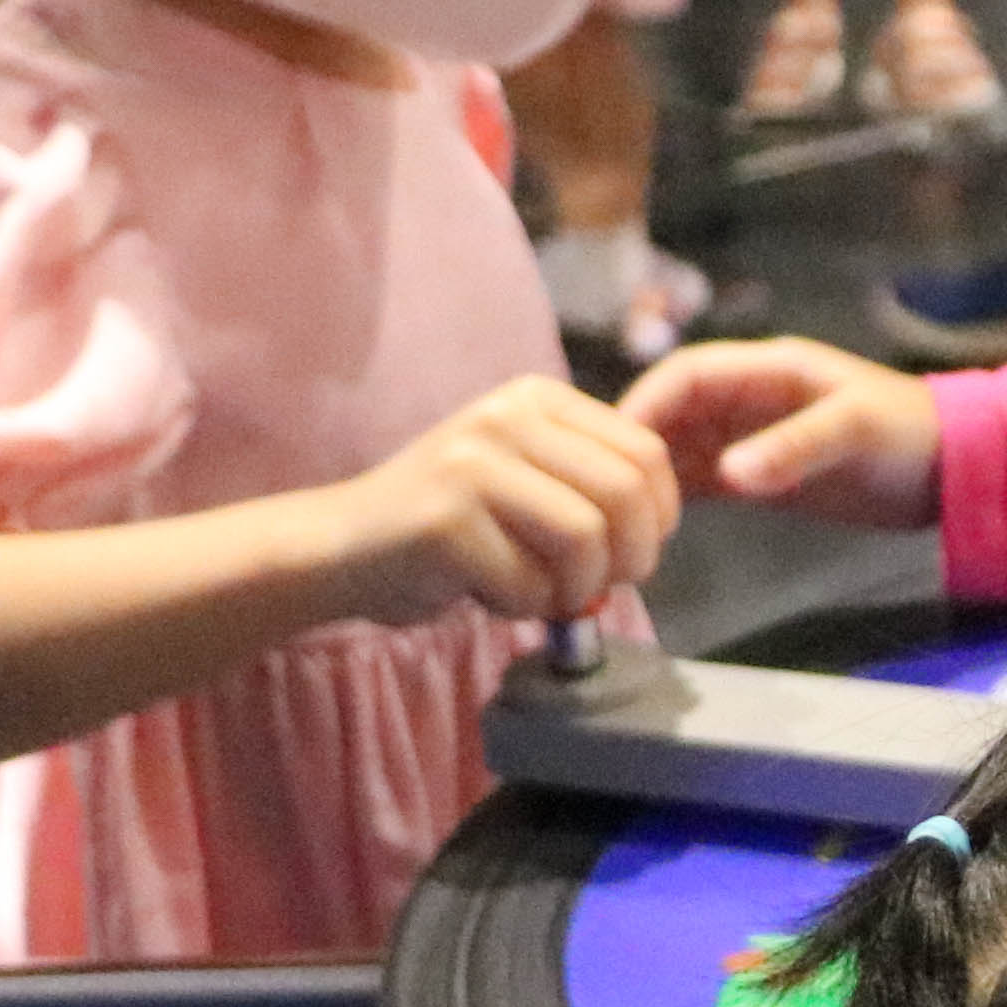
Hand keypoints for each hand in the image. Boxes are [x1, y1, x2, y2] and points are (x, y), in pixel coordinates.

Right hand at [313, 376, 677, 626]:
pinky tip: (484, 595)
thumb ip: (592, 484)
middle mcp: (506, 417)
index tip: (627, 554)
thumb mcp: (529, 478)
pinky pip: (527, 582)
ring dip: (572, 590)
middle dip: (626, 561)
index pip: (647, 454)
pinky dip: (520, 607)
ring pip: (585, 540)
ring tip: (534, 593)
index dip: (657, 520)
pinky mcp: (443, 520)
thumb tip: (662, 524)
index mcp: (538, 399)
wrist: (343, 547)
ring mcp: (471, 464)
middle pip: (625, 496)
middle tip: (590, 589)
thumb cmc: (452, 528)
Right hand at [620, 335, 942, 526]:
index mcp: (768, 370)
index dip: (647, 401)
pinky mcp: (762, 476)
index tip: (617, 444)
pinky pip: (704, 481)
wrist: (953, 469)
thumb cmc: (910, 433)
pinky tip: (654, 525)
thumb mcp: (855, 433)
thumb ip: (793, 448)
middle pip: (673, 411)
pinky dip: (677, 498)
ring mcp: (753, 438)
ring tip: (619, 512)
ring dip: (652, 475)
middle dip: (637, 443)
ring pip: (682, 448)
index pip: (687, 374)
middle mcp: (750, 399)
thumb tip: (728, 474)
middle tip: (604, 488)